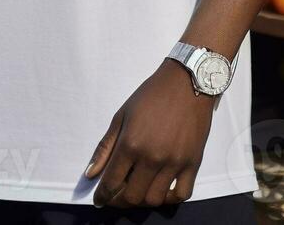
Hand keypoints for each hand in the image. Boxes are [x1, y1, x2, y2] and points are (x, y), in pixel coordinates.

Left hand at [84, 58, 216, 207]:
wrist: (186, 82)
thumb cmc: (150, 95)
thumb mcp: (121, 116)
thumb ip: (105, 147)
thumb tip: (90, 174)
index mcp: (131, 144)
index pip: (111, 183)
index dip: (102, 196)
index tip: (99, 200)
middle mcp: (152, 157)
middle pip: (132, 197)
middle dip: (119, 201)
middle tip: (117, 195)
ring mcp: (174, 162)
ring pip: (155, 199)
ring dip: (142, 201)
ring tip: (137, 190)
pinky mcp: (193, 163)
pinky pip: (181, 194)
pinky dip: (170, 199)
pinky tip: (161, 190)